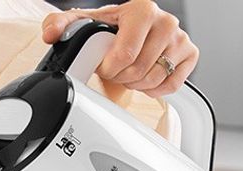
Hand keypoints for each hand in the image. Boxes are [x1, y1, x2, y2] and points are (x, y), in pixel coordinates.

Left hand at [41, 0, 198, 98]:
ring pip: (155, 79)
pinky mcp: (190, 54)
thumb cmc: (111, 28)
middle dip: (121, 77)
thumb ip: (60, 25)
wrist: (131, 31)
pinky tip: (145, 78)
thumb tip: (51, 34)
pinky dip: (155, 89)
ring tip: (128, 73)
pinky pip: (172, 85)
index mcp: (143, 9)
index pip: (126, 54)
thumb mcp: (83, 23)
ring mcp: (181, 38)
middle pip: (140, 70)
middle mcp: (166, 21)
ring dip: (136, 84)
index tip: (104, 65)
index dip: (110, 68)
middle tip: (115, 71)